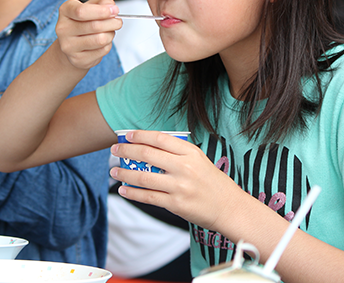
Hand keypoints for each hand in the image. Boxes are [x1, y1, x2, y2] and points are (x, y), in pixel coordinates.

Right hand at [55, 0, 121, 69]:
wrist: (73, 45)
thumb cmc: (84, 22)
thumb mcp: (91, 6)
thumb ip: (102, 2)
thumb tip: (110, 6)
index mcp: (65, 11)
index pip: (81, 11)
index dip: (101, 11)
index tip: (114, 10)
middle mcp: (63, 28)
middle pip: (95, 26)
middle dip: (112, 23)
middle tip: (118, 22)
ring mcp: (68, 46)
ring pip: (101, 39)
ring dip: (111, 34)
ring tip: (109, 32)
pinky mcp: (77, 59)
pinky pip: (102, 50)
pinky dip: (108, 45)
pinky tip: (102, 42)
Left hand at [109, 130, 239, 230]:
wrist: (229, 208)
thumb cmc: (212, 182)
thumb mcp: (200, 160)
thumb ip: (178, 153)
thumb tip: (148, 147)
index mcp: (191, 152)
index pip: (160, 138)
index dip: (140, 135)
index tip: (127, 135)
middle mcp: (184, 167)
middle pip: (147, 154)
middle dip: (126, 151)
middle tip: (115, 150)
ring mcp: (179, 186)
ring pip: (143, 176)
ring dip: (124, 173)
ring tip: (114, 171)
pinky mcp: (175, 204)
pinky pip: (148, 197)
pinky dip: (132, 193)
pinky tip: (123, 189)